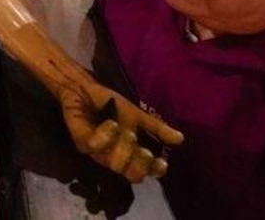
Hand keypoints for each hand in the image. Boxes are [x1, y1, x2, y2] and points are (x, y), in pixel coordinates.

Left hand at [59, 81, 182, 182]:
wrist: (83, 89)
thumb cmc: (109, 103)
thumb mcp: (136, 115)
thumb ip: (156, 128)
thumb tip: (180, 139)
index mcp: (131, 151)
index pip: (148, 170)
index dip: (156, 170)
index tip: (161, 161)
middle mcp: (116, 157)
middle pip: (134, 176)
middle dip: (141, 163)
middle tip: (142, 148)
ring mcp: (99, 153)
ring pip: (116, 166)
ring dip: (125, 148)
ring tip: (124, 131)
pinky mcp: (84, 145)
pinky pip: (99, 148)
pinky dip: (108, 134)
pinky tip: (109, 123)